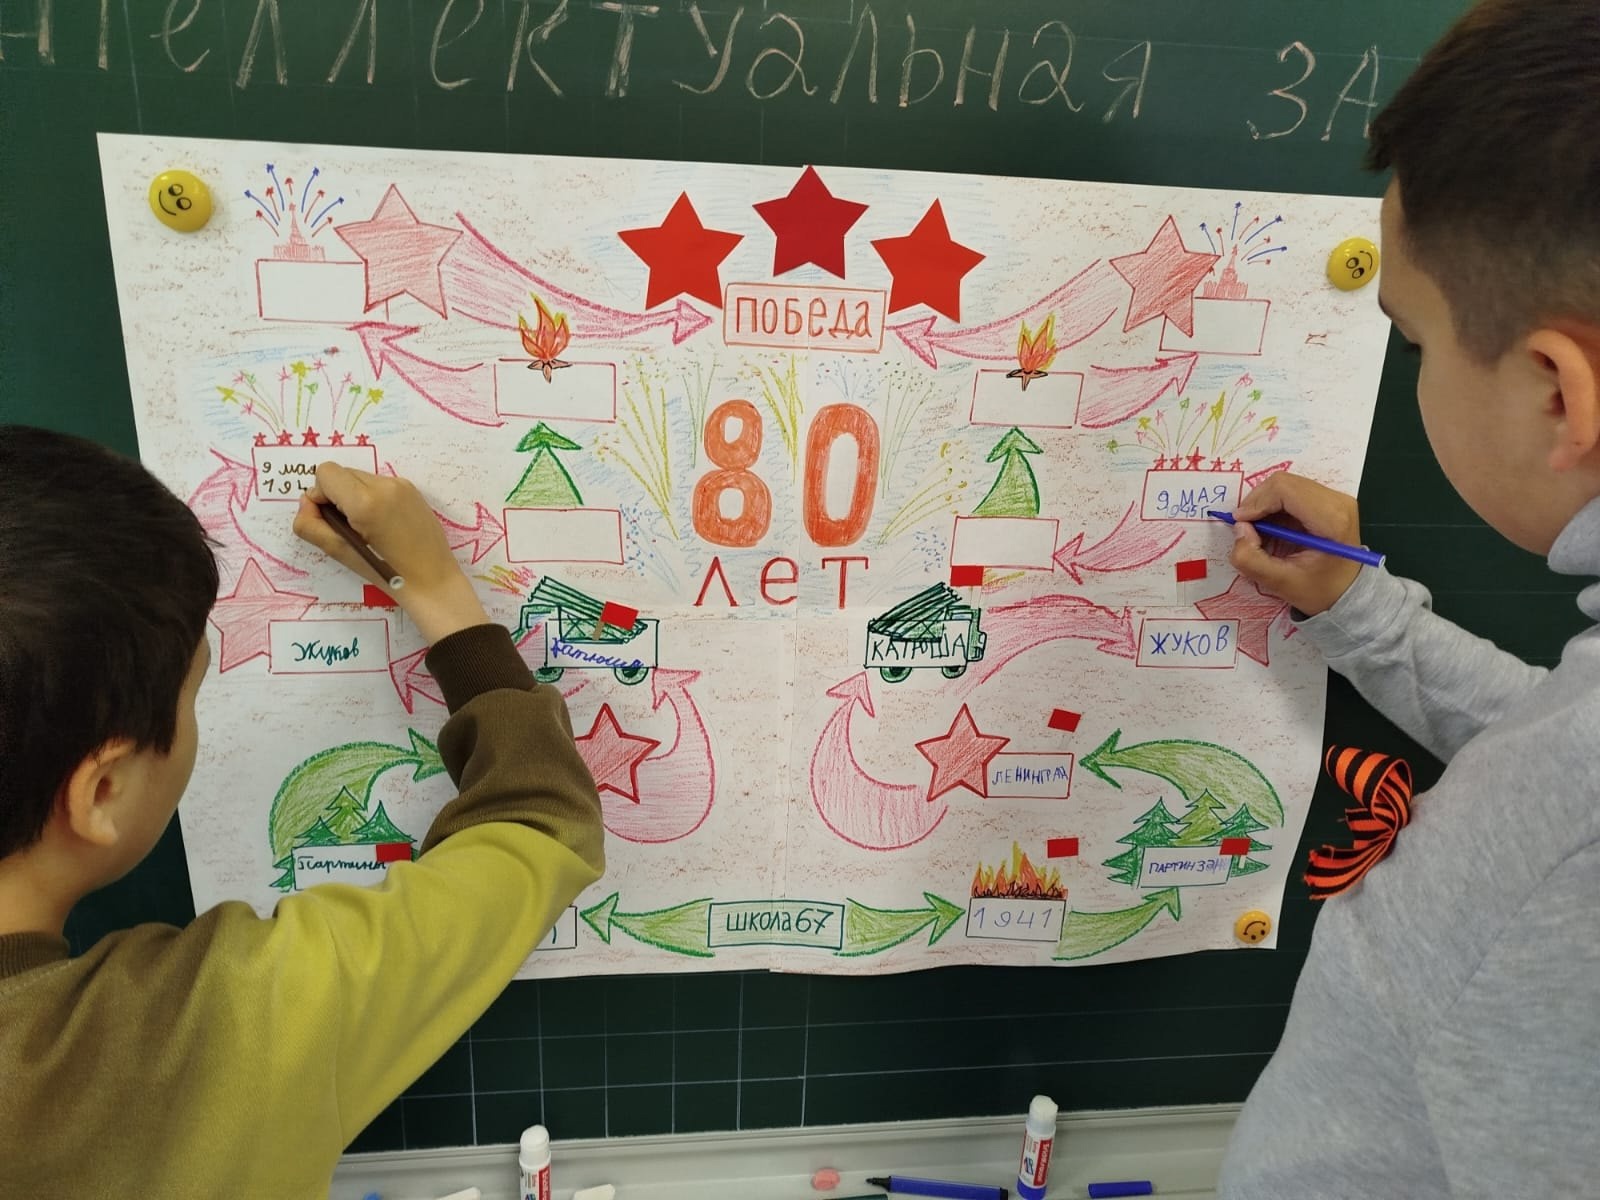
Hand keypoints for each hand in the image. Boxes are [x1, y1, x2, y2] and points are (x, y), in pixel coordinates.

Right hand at [293, 463, 489, 643]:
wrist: (433, 580)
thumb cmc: (387, 572)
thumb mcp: (340, 552)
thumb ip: (311, 525)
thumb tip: (306, 502)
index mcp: (366, 501)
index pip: (325, 473)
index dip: (320, 495)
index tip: (331, 520)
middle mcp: (385, 485)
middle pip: (342, 473)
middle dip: (337, 496)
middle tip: (348, 527)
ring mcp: (401, 485)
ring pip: (360, 478)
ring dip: (354, 497)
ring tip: (366, 528)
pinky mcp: (412, 490)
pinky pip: (379, 484)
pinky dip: (372, 498)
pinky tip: (382, 524)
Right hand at [1229, 473, 1363, 615]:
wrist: (1349, 592)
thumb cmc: (1320, 590)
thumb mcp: (1280, 584)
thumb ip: (1251, 559)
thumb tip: (1240, 529)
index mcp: (1332, 520)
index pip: (1285, 489)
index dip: (1256, 502)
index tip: (1240, 524)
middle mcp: (1338, 501)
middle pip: (1284, 482)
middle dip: (1258, 503)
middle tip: (1247, 529)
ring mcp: (1335, 497)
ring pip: (1286, 484)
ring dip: (1265, 504)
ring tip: (1260, 530)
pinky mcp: (1329, 499)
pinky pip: (1292, 490)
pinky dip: (1275, 505)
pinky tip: (1273, 527)